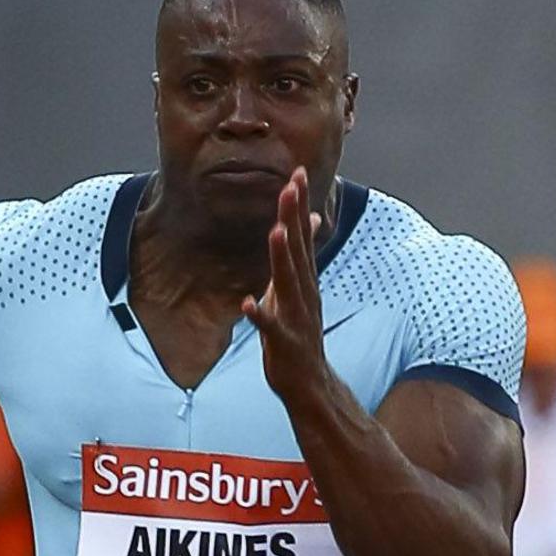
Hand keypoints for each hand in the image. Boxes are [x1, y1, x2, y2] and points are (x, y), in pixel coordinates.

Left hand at [239, 169, 329, 401]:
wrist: (309, 381)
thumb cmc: (297, 332)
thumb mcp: (298, 289)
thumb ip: (299, 256)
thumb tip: (308, 221)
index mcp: (303, 280)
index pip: (301, 237)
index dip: (299, 206)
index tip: (297, 174)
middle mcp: (303, 292)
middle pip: (297, 250)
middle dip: (293, 218)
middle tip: (291, 185)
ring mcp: (296, 316)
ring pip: (288, 282)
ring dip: (281, 257)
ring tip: (274, 231)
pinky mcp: (285, 342)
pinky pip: (271, 327)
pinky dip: (260, 314)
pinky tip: (247, 303)